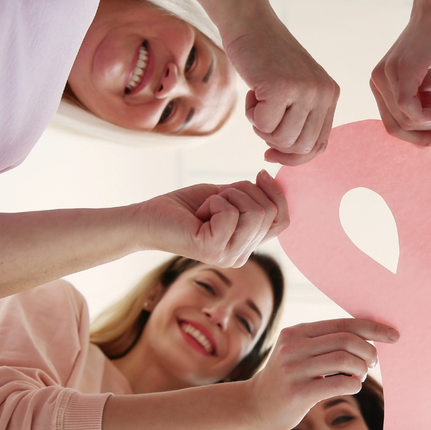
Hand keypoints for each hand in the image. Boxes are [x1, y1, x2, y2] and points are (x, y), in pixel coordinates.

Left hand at [137, 170, 288, 267]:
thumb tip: (270, 179)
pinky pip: (230, 214)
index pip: (282, 222)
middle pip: (268, 213)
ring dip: (229, 196)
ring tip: (208, 205)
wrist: (148, 219)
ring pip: (254, 213)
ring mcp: (227, 256)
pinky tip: (199, 212)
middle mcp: (241, 255)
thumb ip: (250, 196)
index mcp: (247, 245)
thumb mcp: (226, 196)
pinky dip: (214, 202)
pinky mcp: (211, 250)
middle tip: (217, 196)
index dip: (277, 194)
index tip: (260, 173)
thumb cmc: (184, 207)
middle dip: (244, 191)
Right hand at [224, 14, 338, 164]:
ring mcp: (305, 90)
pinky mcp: (282, 87)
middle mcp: (323, 93)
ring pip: (282, 139)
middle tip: (261, 118)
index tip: (271, 153)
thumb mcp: (296, 89)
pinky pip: (263, 125)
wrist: (250, 24)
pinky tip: (251, 92)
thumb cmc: (267, 61)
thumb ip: (302, 118)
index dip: (294, 157)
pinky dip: (250, 114)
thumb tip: (292, 157)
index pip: (319, 146)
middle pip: (301, 147)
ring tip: (257, 102)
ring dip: (261, 127)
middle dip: (275, 143)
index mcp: (330, 95)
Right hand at [246, 319, 399, 429]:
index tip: (394, 335)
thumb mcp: (299, 352)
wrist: (255, 406)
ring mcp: (293, 369)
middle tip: (372, 364)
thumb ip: (326, 342)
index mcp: (297, 331)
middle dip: (369, 351)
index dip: (373, 328)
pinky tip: (352, 386)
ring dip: (362, 368)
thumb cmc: (288, 378)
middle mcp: (293, 346)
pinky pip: (339, 383)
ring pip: (345, 359)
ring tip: (361, 375)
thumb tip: (369, 338)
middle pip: (347, 340)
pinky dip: (355, 384)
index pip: (344, 323)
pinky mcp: (297, 392)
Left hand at [370, 9, 430, 146]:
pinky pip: (409, 109)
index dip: (414, 138)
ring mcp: (387, 75)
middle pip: (397, 126)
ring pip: (406, 120)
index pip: (391, 124)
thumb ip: (420, 106)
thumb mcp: (426, 85)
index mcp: (380, 85)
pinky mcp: (402, 70)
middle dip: (423, 135)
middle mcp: (377, 81)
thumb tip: (425, 132)